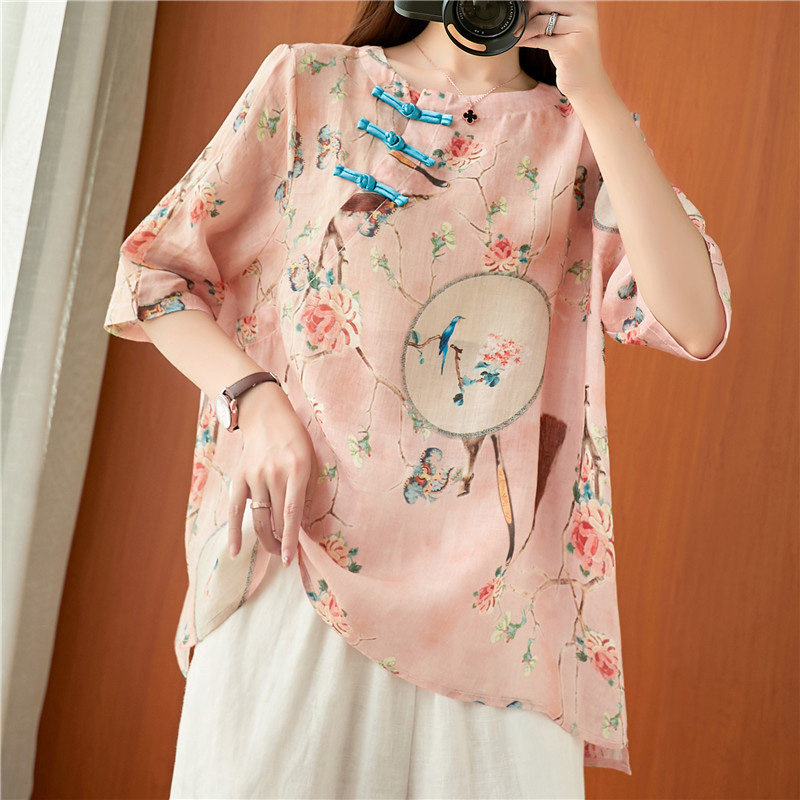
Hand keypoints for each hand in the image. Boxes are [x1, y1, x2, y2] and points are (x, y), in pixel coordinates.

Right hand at [227, 380, 316, 566]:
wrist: (266, 414)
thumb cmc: (294, 438)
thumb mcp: (310, 458)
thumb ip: (307, 488)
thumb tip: (301, 522)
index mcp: (297, 469)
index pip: (292, 511)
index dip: (292, 537)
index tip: (293, 558)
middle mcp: (274, 474)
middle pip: (276, 518)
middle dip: (283, 541)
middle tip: (289, 554)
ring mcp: (255, 476)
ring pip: (259, 517)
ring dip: (267, 540)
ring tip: (275, 551)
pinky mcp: (240, 477)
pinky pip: (235, 509)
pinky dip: (234, 531)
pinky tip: (235, 551)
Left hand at [518, 1, 611, 100]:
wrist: (588, 83)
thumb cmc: (572, 53)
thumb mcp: (564, 28)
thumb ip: (550, 13)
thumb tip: (524, 5)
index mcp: (585, 0)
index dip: (532, 2)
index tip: (519, 10)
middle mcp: (586, 9)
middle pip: (543, 2)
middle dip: (525, 13)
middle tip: (514, 25)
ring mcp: (580, 28)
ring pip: (540, 22)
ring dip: (522, 30)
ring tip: (515, 35)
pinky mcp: (570, 47)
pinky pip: (540, 40)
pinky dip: (524, 40)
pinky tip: (517, 42)